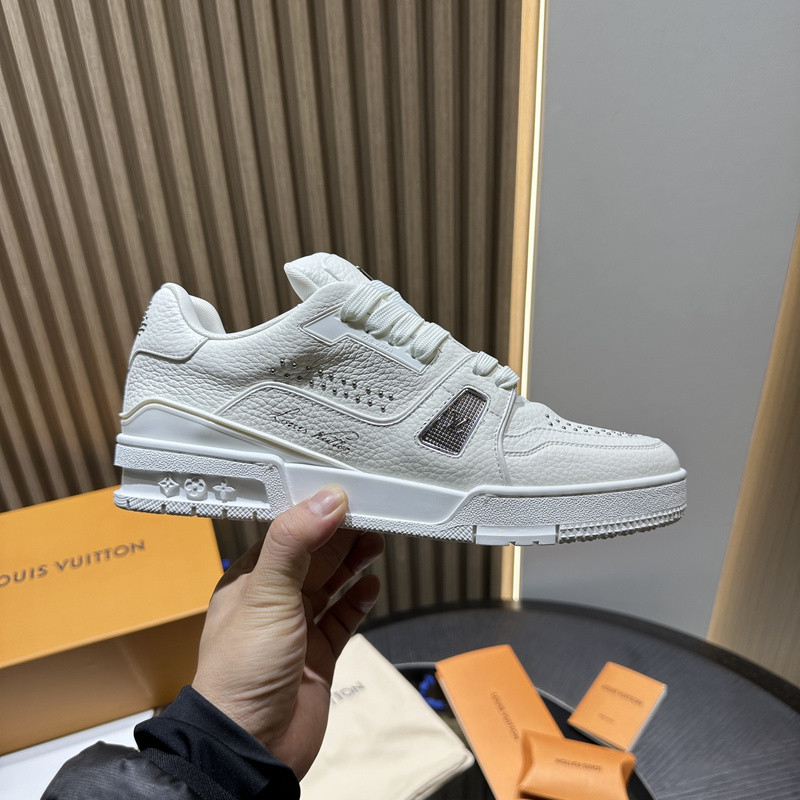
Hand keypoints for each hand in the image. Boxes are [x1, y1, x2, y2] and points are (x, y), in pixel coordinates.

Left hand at [192, 486, 383, 778]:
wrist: (253, 747)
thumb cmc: (243, 670)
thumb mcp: (266, 595)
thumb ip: (295, 544)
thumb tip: (327, 500)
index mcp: (251, 580)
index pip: (287, 534)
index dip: (316, 513)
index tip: (347, 497)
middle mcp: (274, 600)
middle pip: (314, 556)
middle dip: (341, 535)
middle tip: (372, 516)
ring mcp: (298, 628)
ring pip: (331, 584)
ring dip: (353, 562)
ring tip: (376, 544)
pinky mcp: (319, 654)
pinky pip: (343, 619)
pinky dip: (358, 601)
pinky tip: (371, 587)